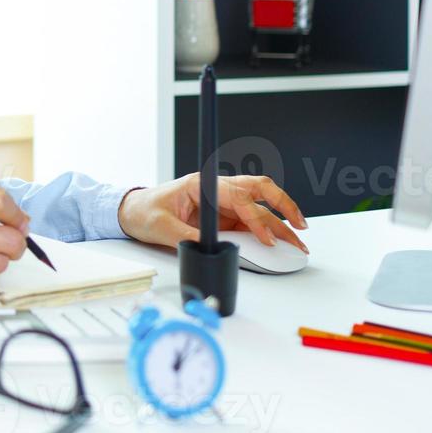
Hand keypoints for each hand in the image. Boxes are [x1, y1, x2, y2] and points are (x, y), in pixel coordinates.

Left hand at [117, 174, 309, 252]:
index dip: (255, 218)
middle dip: (283, 205)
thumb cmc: (144, 211)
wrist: (131, 212)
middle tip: (300, 226)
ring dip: (281, 218)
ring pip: (260, 203)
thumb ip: (190, 237)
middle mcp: (215, 189)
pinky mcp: (222, 215)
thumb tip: (214, 249)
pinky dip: (269, 228)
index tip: (266, 238)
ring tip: (299, 237)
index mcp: (201, 184)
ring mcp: (221, 201)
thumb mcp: (163, 228)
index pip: (238, 197)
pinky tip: (280, 239)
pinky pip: (251, 218)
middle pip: (258, 189)